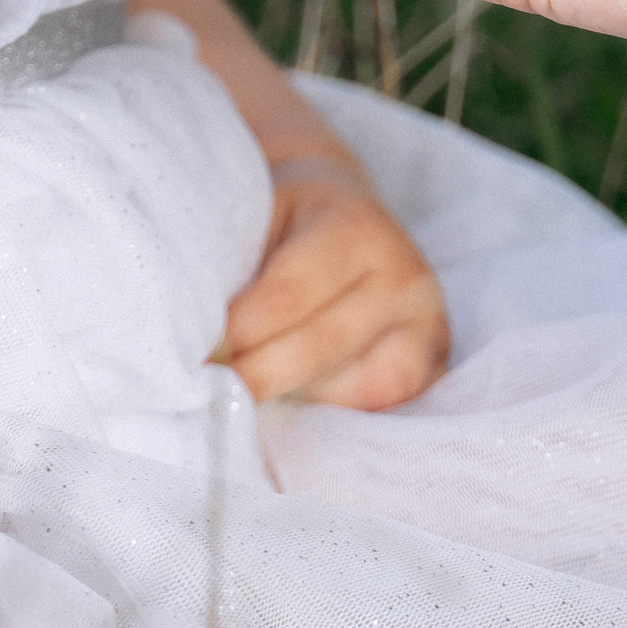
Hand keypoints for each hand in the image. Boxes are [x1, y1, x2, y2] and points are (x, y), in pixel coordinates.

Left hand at [220, 158, 449, 411]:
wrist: (352, 221)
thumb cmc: (291, 223)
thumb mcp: (262, 217)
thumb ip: (236, 265)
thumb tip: (194, 335)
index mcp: (356, 228)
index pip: (287, 294)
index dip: (237, 331)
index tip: (196, 355)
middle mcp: (404, 276)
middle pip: (317, 347)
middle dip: (254, 374)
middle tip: (208, 390)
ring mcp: (426, 326)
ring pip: (349, 386)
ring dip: (290, 396)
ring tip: (243, 395)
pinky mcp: (431, 367)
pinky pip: (373, 406)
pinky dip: (327, 410)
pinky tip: (291, 402)